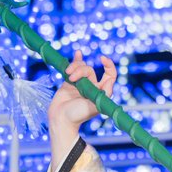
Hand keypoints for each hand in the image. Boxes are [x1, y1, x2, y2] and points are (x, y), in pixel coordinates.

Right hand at [47, 50, 116, 170]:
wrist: (61, 119)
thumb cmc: (78, 115)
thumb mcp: (94, 107)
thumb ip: (103, 94)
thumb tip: (110, 81)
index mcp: (101, 92)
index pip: (110, 75)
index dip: (109, 65)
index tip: (102, 59)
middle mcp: (92, 86)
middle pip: (90, 70)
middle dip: (81, 70)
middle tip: (72, 79)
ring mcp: (81, 83)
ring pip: (81, 67)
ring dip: (75, 67)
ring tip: (68, 74)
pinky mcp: (69, 82)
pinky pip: (74, 68)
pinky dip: (76, 60)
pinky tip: (78, 53)